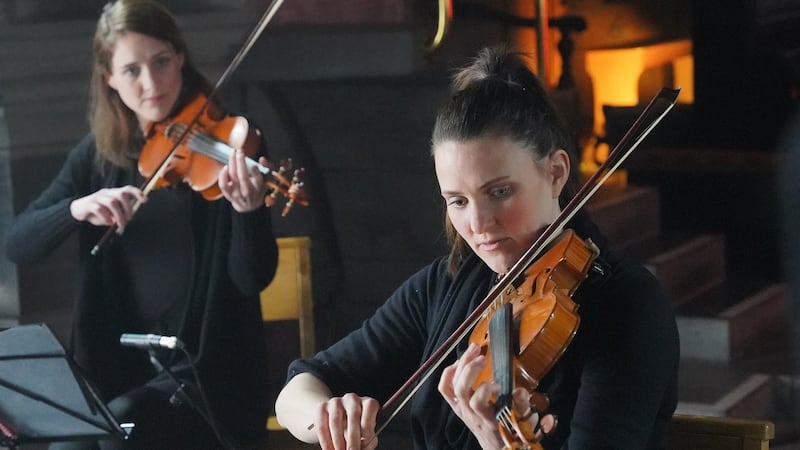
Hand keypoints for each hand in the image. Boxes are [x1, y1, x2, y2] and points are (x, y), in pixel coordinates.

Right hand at [69, 186, 145, 230]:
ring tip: (119, 224)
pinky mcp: (88, 204)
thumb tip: (126, 219)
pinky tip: (108, 223)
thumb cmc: (97, 212)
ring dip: (118, 215)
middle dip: (127, 208)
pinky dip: (106, 217)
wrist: (77, 211)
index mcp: (113, 193)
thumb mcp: (110, 213)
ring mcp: (97, 197)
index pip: (127, 189)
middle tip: (128, 220)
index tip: (145, 200)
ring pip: (111, 202)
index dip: (137, 193)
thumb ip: (119, 214)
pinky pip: (99, 209)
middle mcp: (106, 193)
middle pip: (121, 195)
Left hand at [218, 148, 267, 212]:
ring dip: (232, 163)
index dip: (255, 172)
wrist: (248, 206)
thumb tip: (262, 159)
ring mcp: (237, 194)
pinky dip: (223, 175)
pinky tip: (225, 167)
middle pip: (243, 177)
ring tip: (233, 153)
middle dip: (241, 161)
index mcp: (259, 189)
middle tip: (240, 150)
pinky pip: (223, 185)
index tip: (253, 165)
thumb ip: (266, 168)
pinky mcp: (228, 195)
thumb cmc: (257, 190)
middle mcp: (248, 193)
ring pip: (233, 177)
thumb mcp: (266, 180)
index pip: (258, 180)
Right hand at [312, 393, 379, 449]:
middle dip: (352, 437)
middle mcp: (352, 399)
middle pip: (353, 415)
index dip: (368, 425)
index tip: (365, 442)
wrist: (334, 419)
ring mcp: (336, 402)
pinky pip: (322, 426)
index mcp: (366, 402)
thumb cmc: (355, 428)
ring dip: (338, 441)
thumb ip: (367, 441)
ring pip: (336, 421)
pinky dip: (325, 441)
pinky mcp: (321, 408)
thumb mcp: (364, 433)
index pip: (370, 407)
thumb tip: (363, 448)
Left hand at [438, 343, 556, 448]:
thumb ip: (522, 407)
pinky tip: (460, 362)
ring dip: (462, 365)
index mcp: (487, 419)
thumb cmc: (509, 433)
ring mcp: (461, 409)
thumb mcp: (521, 422)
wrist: (496, 447)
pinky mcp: (455, 405)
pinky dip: (449, 372)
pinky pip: (445, 388)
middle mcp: (471, 414)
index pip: (477, 403)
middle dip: (470, 369)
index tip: (499, 385)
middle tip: (483, 357)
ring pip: (452, 386)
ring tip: (474, 350)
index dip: (486, 389)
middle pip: (461, 389)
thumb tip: (520, 391)